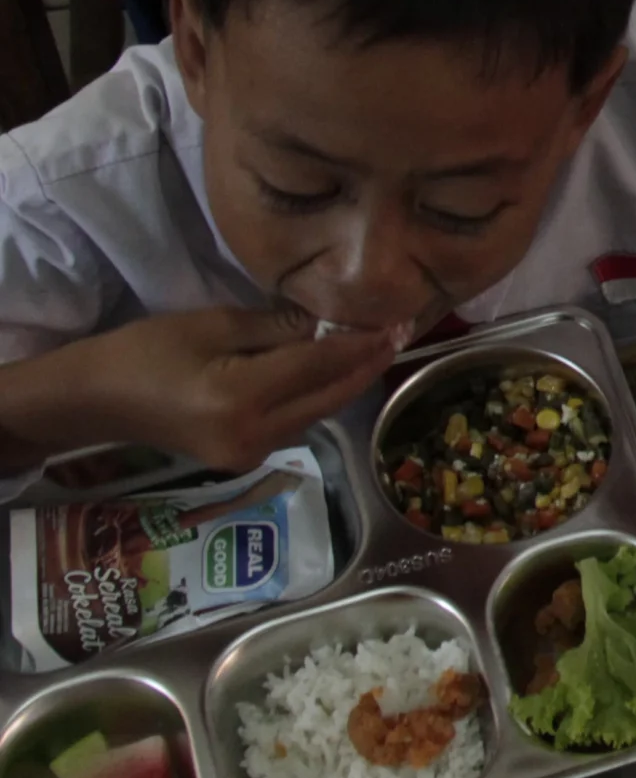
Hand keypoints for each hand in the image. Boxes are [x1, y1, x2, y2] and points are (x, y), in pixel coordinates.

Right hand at [0, 308, 398, 471]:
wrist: (93, 401)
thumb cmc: (144, 353)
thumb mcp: (213, 326)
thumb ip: (278, 328)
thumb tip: (331, 323)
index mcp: (243, 399)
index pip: (322, 366)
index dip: (363, 343)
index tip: (398, 321)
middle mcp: (254, 435)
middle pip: (329, 396)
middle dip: (366, 364)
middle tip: (400, 331)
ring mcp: (250, 453)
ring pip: (317, 411)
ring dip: (346, 381)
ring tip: (375, 345)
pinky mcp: (244, 457)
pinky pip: (296, 421)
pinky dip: (318, 395)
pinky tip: (333, 370)